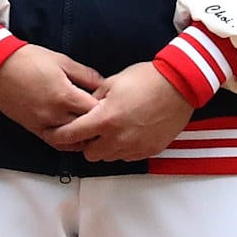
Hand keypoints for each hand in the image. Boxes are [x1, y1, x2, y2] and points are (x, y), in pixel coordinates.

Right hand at [0, 44, 104, 143]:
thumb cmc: (29, 60)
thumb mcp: (62, 61)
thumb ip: (86, 75)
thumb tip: (103, 84)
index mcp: (65, 95)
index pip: (95, 111)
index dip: (107, 109)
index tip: (112, 105)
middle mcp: (55, 114)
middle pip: (86, 128)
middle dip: (98, 124)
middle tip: (107, 118)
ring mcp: (43, 123)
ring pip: (72, 139)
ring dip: (84, 136)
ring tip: (94, 129)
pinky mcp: (34, 128)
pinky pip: (55, 142)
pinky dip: (68, 142)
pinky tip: (76, 137)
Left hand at [49, 63, 194, 162]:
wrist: (179, 85)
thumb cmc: (147, 79)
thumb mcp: (113, 82)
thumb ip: (94, 98)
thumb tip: (84, 107)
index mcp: (105, 119)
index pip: (72, 136)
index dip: (60, 135)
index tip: (57, 133)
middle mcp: (118, 138)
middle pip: (90, 154)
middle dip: (87, 143)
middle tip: (93, 129)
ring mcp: (135, 147)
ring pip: (109, 157)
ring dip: (106, 147)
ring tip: (114, 129)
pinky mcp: (149, 150)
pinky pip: (128, 156)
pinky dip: (124, 148)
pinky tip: (130, 132)